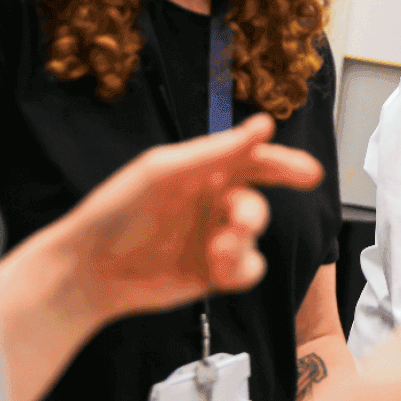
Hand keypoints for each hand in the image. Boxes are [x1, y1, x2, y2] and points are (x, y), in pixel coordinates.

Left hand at [48, 113, 322, 322]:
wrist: (90, 268)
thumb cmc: (117, 210)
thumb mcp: (165, 171)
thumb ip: (217, 152)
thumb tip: (262, 126)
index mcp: (204, 173)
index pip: (254, 161)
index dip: (284, 163)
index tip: (310, 172)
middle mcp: (212, 204)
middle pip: (258, 204)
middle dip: (253, 214)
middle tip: (238, 222)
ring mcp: (213, 239)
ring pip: (254, 240)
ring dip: (240, 245)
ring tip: (214, 252)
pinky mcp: (212, 273)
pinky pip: (248, 270)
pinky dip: (240, 269)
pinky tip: (217, 268)